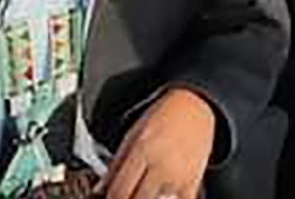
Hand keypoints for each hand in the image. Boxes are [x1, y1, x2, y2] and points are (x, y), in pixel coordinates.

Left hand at [97, 88, 215, 198]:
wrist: (195, 106)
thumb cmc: (164, 116)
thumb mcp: (133, 133)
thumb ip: (116, 163)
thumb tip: (100, 188)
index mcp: (141, 151)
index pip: (119, 190)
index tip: (111, 198)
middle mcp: (159, 165)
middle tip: (128, 194)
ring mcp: (177, 175)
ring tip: (146, 192)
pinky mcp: (193, 181)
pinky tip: (165, 195)